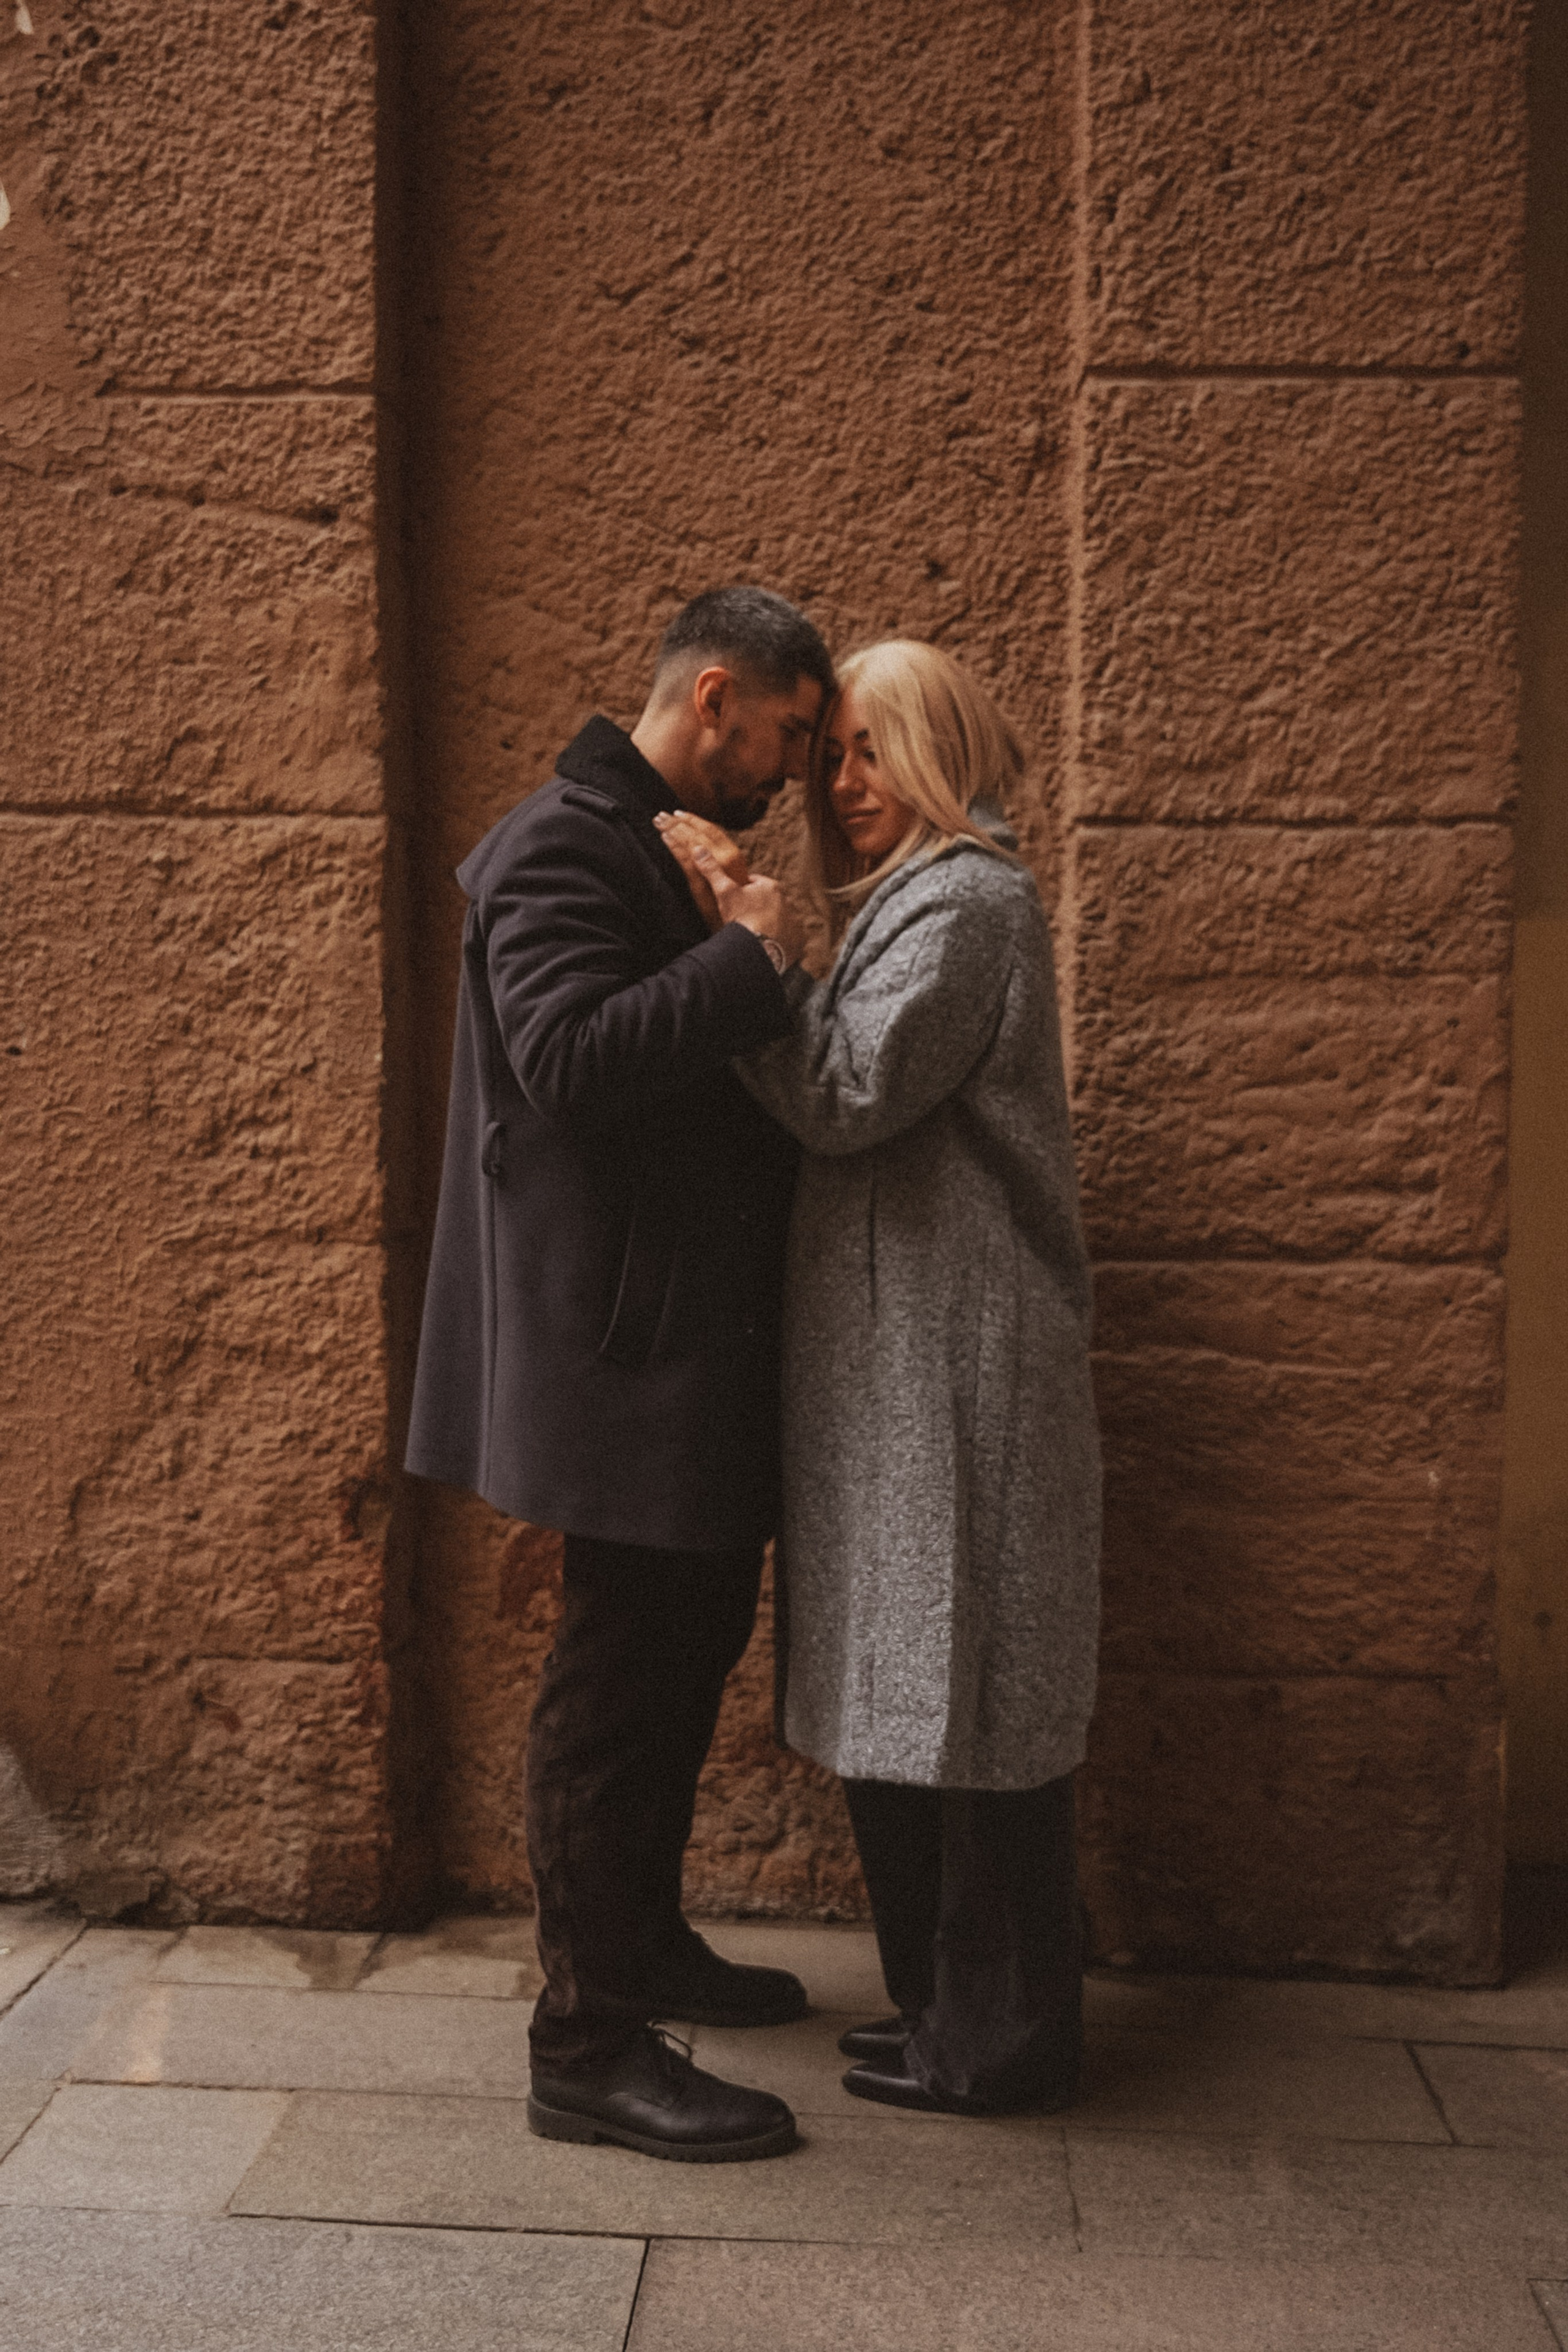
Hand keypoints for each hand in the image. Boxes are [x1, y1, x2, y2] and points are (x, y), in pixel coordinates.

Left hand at [654, 811, 750, 933]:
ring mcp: (715, 871)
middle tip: (662, 815)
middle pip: (700, 834)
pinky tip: (664, 837)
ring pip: (692, 843)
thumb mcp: (732, 881)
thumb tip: (705, 854)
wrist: (743, 926)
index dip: (695, 821)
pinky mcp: (702, 884)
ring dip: (674, 829)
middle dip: (680, 822)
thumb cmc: (736, 907)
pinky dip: (674, 846)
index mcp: (734, 857)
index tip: (679, 813)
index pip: (712, 832)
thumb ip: (722, 866)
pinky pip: (686, 860)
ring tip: (659, 821)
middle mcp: (727, 859)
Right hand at [685, 841, 804, 968]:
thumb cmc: (741, 918)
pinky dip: (780, 942)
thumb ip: (712, 870)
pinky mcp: (799, 941)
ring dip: (769, 926)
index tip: (735, 903)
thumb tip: (697, 848)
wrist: (757, 949)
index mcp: (772, 887)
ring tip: (754, 936)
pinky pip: (789, 939)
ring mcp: (794, 922)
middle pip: (768, 903)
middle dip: (757, 909)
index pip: (756, 885)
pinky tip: (767, 946)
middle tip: (742, 920)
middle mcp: (787, 902)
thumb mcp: (724, 892)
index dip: (743, 892)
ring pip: (779, 921)